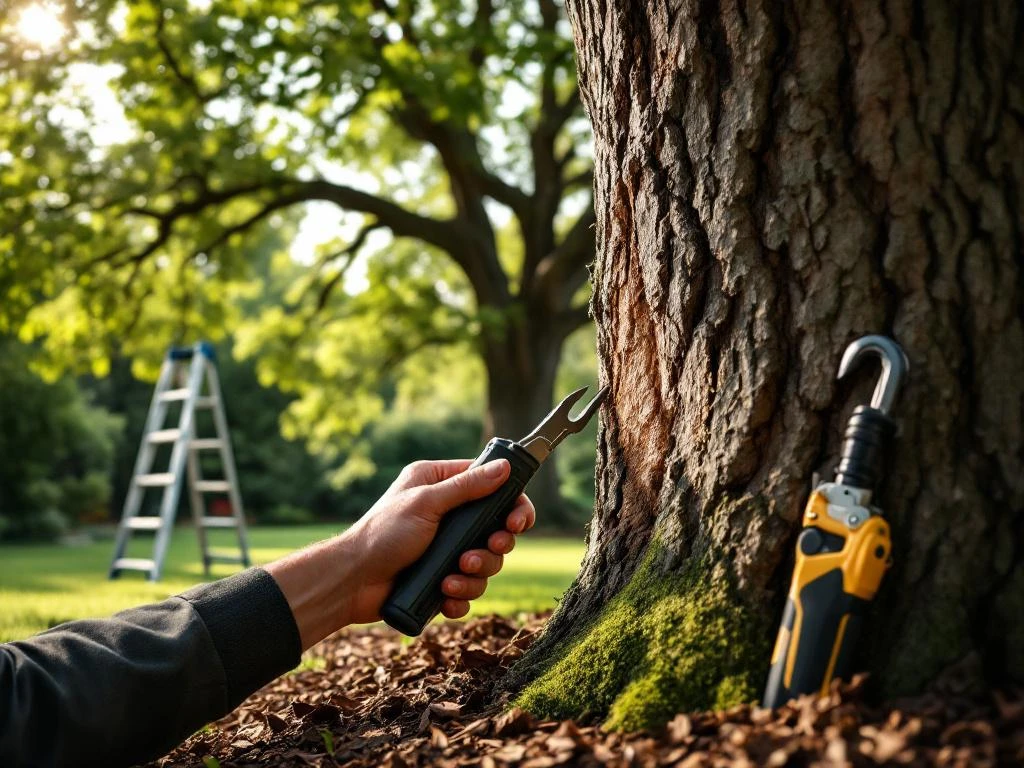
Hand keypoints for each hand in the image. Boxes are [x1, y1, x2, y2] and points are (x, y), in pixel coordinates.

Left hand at [339, 458, 535, 624]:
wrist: (351, 583)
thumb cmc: (382, 534)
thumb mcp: (426, 503)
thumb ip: (467, 487)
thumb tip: (504, 467)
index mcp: (439, 485)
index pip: (490, 486)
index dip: (512, 504)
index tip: (519, 521)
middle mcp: (445, 515)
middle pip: (494, 529)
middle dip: (494, 545)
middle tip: (490, 548)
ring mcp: (444, 549)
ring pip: (485, 562)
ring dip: (476, 573)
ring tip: (453, 578)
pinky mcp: (441, 578)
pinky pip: (469, 588)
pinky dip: (462, 595)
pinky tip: (447, 596)